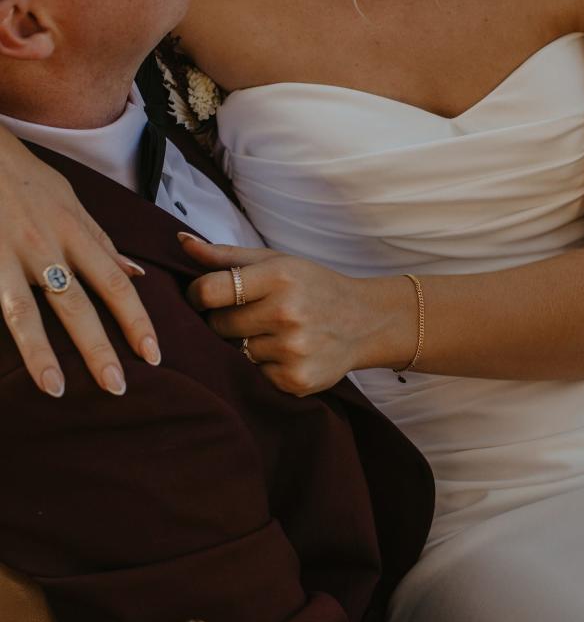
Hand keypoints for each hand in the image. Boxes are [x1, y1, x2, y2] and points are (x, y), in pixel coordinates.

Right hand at [0, 130, 159, 395]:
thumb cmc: (24, 177)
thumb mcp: (70, 201)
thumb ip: (101, 241)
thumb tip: (138, 273)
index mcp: (73, 233)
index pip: (116, 285)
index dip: (136, 322)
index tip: (153, 356)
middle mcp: (44, 247)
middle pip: (77, 305)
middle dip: (98, 349)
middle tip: (117, 388)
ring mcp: (6, 255)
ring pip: (26, 311)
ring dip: (42, 353)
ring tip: (57, 389)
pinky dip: (2, 334)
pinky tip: (9, 370)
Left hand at [182, 237, 414, 394]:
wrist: (365, 322)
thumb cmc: (313, 287)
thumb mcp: (277, 262)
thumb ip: (226, 255)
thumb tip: (180, 241)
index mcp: (278, 277)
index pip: (210, 290)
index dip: (197, 295)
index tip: (204, 297)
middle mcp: (287, 313)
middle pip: (217, 325)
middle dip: (223, 321)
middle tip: (248, 316)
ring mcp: (293, 349)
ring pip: (234, 353)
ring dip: (244, 346)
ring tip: (271, 334)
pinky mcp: (296, 380)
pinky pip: (254, 376)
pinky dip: (262, 367)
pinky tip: (284, 354)